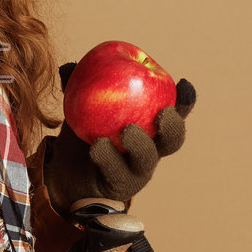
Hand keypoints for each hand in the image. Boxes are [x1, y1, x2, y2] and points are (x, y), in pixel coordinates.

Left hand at [44, 63, 195, 208]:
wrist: (66, 173)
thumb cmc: (82, 135)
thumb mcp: (80, 109)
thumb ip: (78, 88)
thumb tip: (68, 67)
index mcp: (149, 125)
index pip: (174, 112)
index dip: (185, 101)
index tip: (183, 84)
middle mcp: (149, 148)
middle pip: (173, 140)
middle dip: (173, 126)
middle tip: (163, 112)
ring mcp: (136, 170)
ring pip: (147, 159)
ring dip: (140, 144)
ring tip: (128, 131)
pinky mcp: (118, 185)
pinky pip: (116, 171)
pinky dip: (107, 157)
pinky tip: (97, 146)